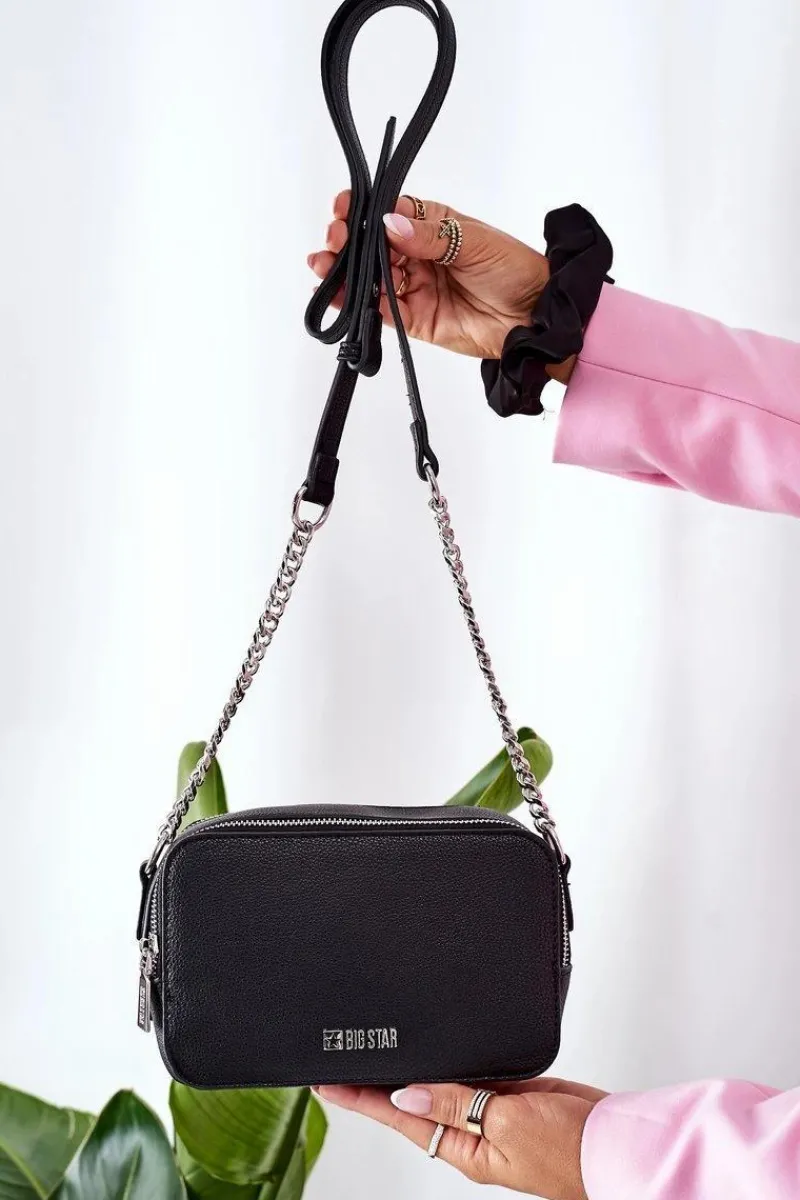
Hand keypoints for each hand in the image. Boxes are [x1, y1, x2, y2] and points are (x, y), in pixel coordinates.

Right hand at [307, 192, 550, 361]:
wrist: (535, 317)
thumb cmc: (514, 269)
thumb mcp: (475, 242)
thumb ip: (431, 237)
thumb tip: (389, 224)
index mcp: (432, 226)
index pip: (387, 214)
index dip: (362, 211)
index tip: (343, 210)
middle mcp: (418, 255)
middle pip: (371, 247)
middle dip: (347, 243)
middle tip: (334, 242)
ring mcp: (414, 288)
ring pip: (370, 280)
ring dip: (345, 275)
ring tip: (323, 268)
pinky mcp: (414, 320)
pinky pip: (381, 312)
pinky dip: (361, 306)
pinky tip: (343, 298)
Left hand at [316, 1076, 607, 1198]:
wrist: (619, 1142)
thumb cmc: (572, 1151)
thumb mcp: (507, 1124)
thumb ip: (458, 1103)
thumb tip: (408, 1091)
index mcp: (465, 1149)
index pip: (399, 1117)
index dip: (361, 1098)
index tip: (327, 1083)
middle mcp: (473, 1132)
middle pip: (414, 1101)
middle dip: (378, 1082)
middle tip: (341, 1060)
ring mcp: (493, 1113)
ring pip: (443, 1084)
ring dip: (413, 1068)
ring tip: (376, 1051)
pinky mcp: (514, 1096)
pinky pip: (474, 1075)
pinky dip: (454, 1060)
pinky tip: (439, 1047)